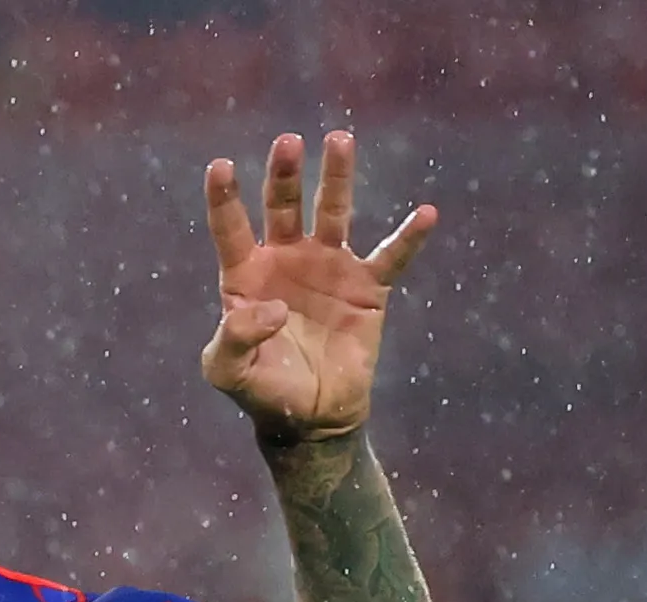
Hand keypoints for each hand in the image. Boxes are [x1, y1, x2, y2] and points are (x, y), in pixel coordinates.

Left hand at [201, 131, 435, 445]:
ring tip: (340, 138)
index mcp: (247, 276)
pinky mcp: (367, 287)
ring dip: (337, 177)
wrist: (310, 417)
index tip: (220, 165)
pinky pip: (392, 256)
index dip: (225, 198)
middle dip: (284, 174)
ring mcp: (329, 268)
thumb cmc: (262, 391)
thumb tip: (272, 309)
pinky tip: (426, 214)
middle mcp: (287, 261)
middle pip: (282, 206)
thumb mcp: (228, 371)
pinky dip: (409, 237)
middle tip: (289, 141)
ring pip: (334, 212)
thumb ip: (233, 338)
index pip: (231, 229)